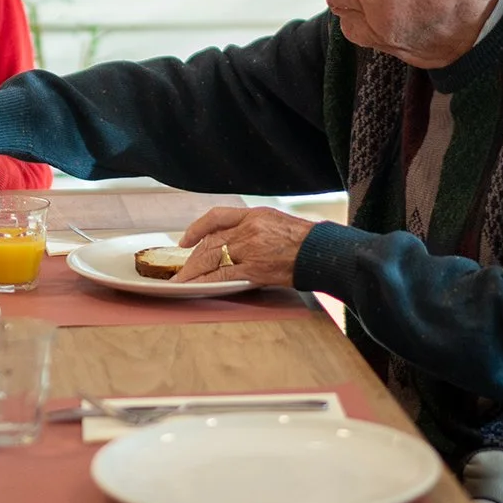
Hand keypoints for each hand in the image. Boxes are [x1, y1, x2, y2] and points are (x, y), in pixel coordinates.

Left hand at [170, 206, 315, 287]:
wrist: (321, 253)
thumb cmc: (304, 240)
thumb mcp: (276, 222)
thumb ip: (253, 228)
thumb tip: (233, 242)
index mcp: (254, 215)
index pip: (216, 217)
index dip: (197, 228)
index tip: (185, 240)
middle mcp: (248, 229)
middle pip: (211, 242)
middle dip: (192, 258)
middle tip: (181, 271)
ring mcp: (250, 248)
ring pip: (212, 258)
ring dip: (194, 272)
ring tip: (182, 282)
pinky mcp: (254, 269)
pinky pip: (223, 275)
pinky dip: (207, 281)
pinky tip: (198, 287)